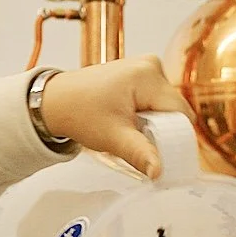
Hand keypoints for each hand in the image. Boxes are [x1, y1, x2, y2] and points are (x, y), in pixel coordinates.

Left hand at [38, 56, 196, 179]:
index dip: (175, 136)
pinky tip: (127, 121)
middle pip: (173, 108)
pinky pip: (153, 99)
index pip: (180, 111)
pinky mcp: (138, 73)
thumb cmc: (79, 113)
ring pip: (163, 105)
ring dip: (152, 123)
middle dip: (161, 129)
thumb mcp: (113, 138)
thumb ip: (140, 154)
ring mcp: (145, 67)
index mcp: (148, 75)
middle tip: (136, 141)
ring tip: (128, 130)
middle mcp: (150, 65)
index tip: (163, 154)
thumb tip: (159, 171)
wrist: (55, 101)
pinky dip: (145, 114)